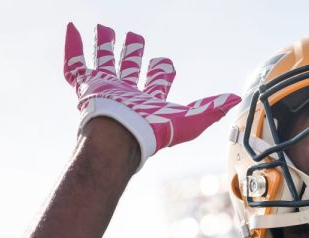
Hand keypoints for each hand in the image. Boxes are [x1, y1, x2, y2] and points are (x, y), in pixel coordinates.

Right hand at [63, 23, 240, 169]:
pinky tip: (73, 29)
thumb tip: (236, 98)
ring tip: (104, 28)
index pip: (157, 80)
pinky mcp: (87, 86)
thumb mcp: (190, 121)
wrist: (121, 137)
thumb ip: (211, 108)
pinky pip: (75, 64)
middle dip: (132, 52)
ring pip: (103, 61)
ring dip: (104, 45)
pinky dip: (73, 47)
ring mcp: (105, 88)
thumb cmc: (154, 133)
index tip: (164, 62)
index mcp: (149, 99)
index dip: (162, 70)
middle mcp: (127, 92)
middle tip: (134, 37)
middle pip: (129, 67)